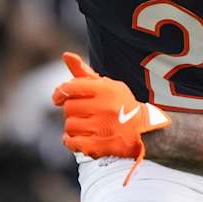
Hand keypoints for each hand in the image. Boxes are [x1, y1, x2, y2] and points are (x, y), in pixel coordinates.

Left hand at [51, 52, 168, 179]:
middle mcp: (105, 108)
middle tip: (83, 113)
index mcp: (106, 90)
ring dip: (73, 126)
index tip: (57, 98)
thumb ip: (85, 72)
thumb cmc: (121, 105)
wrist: (144, 131)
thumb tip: (66, 55)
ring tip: (85, 126)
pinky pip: (72, 142)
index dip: (60, 93)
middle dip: (72, 110)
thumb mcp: (108, 85)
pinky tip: (79, 138)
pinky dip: (71, 141)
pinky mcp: (100, 146)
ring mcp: (103, 128)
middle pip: (68, 108)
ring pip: (69, 125)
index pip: (71, 87)